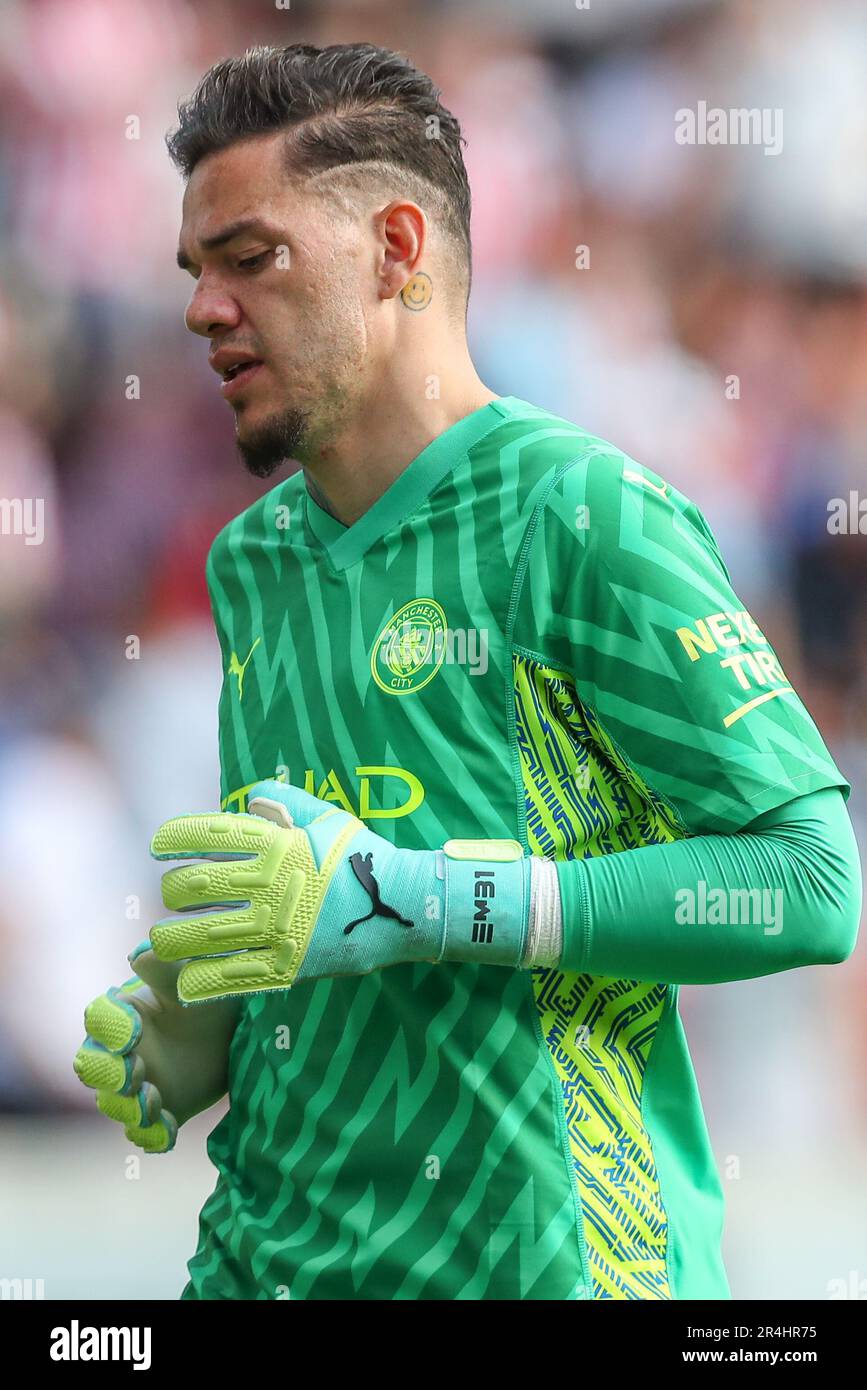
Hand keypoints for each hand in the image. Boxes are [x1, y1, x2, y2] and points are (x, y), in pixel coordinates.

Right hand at [73, 945, 240, 1150]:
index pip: (99, 1020)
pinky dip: (152, 1136)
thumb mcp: (192, 978)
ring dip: (128, 1107)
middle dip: (108, 1074)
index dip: (110, 1029)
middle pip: (92, 1068)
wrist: (241, 1032)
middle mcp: (120, 1052)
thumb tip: (140, 954)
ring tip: (155, 1101)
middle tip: (136, 1072)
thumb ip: (165, 968)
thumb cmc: (209, 996)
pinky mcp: (159, 1113)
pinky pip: (144, 1134)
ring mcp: (137, 1086)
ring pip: (113, 1104)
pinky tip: (169, 1128)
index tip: (134, 1032)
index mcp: (123, 1013)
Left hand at [148, 779, 530, 1002]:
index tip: (158, 845)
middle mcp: (267, 883)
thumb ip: (286, 802)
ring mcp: (274, 926)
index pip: (209, 833)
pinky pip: (229, 976)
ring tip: (159, 942)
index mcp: (275, 843)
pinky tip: (183, 982)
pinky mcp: (284, 965)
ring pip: (201, 933)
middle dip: (170, 890)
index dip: (174, 837)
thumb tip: (250, 798)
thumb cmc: (363, 857)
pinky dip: (199, 981)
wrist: (402, 905)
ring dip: (170, 939)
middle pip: (193, 884)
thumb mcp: (327, 819)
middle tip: (168, 897)